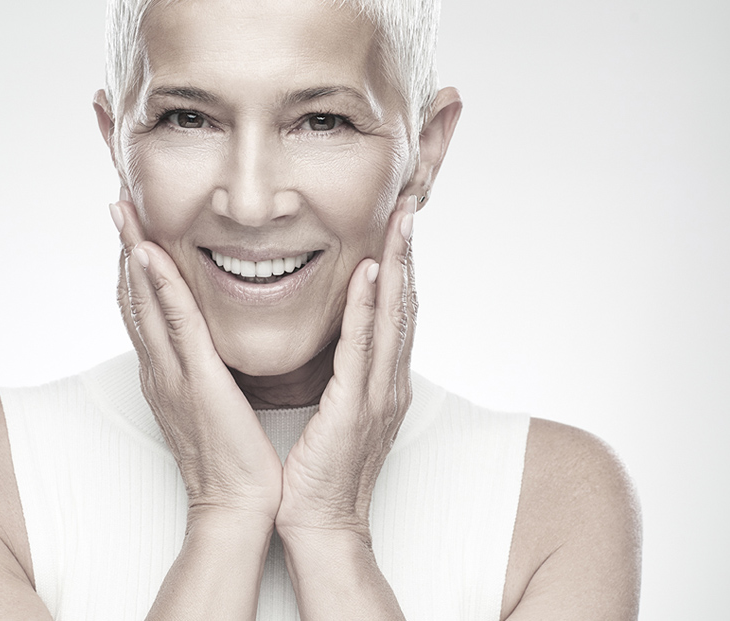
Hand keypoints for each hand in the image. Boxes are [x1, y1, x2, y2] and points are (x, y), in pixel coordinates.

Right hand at [112, 198, 283, 526]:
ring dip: (132, 252)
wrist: (237, 507)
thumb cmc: (233, 461)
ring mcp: (171, 374)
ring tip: (122, 210)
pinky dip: (157, 286)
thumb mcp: (215, 406)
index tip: (134, 223)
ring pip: (144, 301)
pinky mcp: (194, 381)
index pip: (144, 308)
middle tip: (117, 200)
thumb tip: (212, 350)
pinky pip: (174, 324)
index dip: (135, 264)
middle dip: (124, 245)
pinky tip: (148, 253)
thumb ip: (207, 373)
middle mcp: (160, 369)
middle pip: (133, 296)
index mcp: (166, 373)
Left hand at [275, 195, 418, 540]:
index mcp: (383, 382)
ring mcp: (378, 396)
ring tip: (399, 220)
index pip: (396, 311)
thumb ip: (346, 374)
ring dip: (398, 265)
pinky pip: (363, 350)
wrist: (320, 526)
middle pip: (404, 304)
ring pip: (392, 318)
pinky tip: (371, 274)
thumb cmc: (321, 472)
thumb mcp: (339, 412)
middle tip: (409, 203)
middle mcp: (389, 382)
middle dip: (407, 252)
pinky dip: (369, 309)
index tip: (398, 221)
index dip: (401, 264)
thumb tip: (341, 341)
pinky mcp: (356, 410)